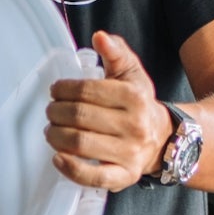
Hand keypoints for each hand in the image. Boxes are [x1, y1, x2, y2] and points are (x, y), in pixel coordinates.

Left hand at [45, 30, 175, 191]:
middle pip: (79, 117)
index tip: (56, 91)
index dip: (64, 89)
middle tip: (51, 111)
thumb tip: (100, 37)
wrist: (162, 139)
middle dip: (56, 112)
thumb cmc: (139, 105)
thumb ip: (116, 52)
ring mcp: (130, 153)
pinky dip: (70, 168)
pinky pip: (93, 177)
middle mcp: (134, 126)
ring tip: (51, 130)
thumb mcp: (131, 74)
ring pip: (81, 144)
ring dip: (56, 136)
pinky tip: (58, 157)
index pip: (87, 90)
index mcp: (134, 97)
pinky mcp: (124, 176)